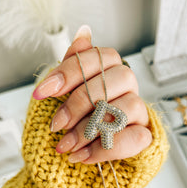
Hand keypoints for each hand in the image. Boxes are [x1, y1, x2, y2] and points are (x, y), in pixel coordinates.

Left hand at [33, 25, 151, 163]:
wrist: (88, 148)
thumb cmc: (77, 116)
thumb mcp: (68, 91)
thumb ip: (75, 64)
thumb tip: (84, 31)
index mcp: (110, 68)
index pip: (98, 57)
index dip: (69, 72)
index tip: (42, 92)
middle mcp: (129, 85)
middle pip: (120, 77)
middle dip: (81, 102)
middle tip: (57, 124)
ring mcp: (139, 109)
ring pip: (128, 107)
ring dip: (90, 129)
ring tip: (66, 145)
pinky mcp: (144, 135)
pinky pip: (134, 138)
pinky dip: (105, 149)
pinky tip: (82, 156)